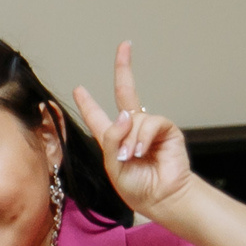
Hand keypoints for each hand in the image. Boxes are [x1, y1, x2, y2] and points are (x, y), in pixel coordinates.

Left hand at [72, 42, 194, 219]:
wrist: (161, 198)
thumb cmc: (136, 187)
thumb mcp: (112, 166)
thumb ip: (112, 139)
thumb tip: (125, 115)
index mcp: (114, 139)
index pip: (98, 116)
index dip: (88, 102)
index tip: (79, 88)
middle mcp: (132, 128)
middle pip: (126, 92)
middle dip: (124, 68)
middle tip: (124, 46)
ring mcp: (149, 127)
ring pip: (133, 117)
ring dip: (129, 138)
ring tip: (131, 157)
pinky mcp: (166, 130)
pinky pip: (150, 122)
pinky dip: (142, 136)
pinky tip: (141, 151)